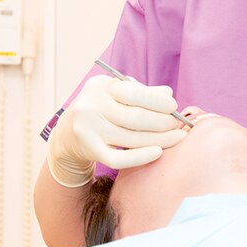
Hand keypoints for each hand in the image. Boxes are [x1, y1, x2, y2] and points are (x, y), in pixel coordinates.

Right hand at [47, 74, 186, 186]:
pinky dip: (141, 157)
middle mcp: (90, 106)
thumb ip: (142, 91)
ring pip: (131, 139)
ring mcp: (88, 130)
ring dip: (160, 139)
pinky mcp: (90, 151)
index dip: (157, 101)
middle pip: (135, 118)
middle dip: (162, 122)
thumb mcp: (117, 93)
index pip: (133, 92)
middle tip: (177, 125)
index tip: (173, 107)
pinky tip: (158, 152)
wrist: (69, 132)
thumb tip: (168, 93)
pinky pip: (119, 159)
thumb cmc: (103, 107)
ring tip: (177, 137)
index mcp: (99, 87)